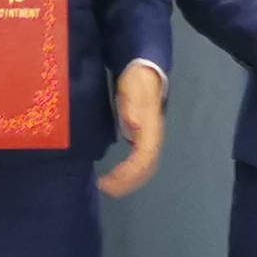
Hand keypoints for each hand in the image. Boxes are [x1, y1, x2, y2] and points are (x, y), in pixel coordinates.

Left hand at [101, 63, 166, 199]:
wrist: (146, 68)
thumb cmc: (138, 78)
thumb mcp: (135, 86)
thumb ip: (134, 104)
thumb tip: (132, 124)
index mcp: (151, 129)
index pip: (144, 159)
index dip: (127, 175)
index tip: (106, 182)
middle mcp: (152, 138)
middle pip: (146, 169)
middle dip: (126, 183)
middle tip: (103, 189)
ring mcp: (148, 138)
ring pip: (143, 168)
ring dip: (127, 181)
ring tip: (106, 186)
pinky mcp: (141, 137)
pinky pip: (137, 161)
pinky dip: (126, 172)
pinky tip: (113, 175)